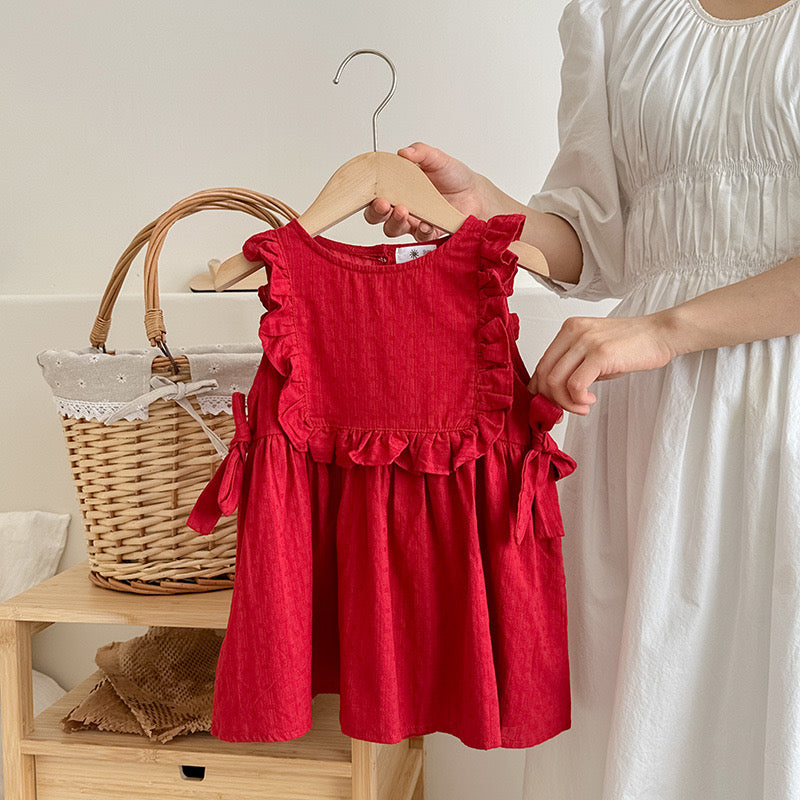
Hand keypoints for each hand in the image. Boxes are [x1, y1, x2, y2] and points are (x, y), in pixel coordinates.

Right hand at [363, 142, 486, 240]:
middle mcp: (401, 206)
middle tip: (384, 204)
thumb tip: (404, 152)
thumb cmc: (453, 176)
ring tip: (404, 211)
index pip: (374, 193)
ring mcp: (413, 221)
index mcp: (397, 187)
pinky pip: (419, 237)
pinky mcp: (428, 233)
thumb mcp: (437, 158)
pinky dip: (421, 231)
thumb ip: (421, 153)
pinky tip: (426, 224)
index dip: (368, 195)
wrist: (475, 193)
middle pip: (377, 216)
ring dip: (395, 222)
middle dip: (376, 212)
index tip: (372, 192)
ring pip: (393, 229)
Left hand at [529, 314, 676, 415]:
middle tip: (565, 411)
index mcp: (569, 329)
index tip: (550, 405)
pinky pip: (575, 384)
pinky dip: (578, 399)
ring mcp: (585, 341)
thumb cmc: (631, 345)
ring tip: (582, 407)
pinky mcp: (600, 353)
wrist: (661, 334)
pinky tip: (590, 401)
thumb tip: (554, 394)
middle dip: (551, 399)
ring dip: (566, 402)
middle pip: (544, 374)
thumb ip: (573, 367)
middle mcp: (573, 332)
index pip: (541, 364)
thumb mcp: (594, 352)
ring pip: (555, 381)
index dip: (541, 390)